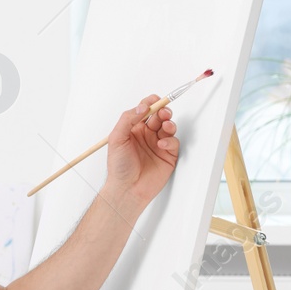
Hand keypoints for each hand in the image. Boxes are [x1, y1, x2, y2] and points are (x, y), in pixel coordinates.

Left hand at [102, 95, 178, 212]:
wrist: (127, 189)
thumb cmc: (119, 167)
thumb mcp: (116, 138)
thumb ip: (128, 119)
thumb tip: (142, 107)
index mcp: (133, 129)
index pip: (145, 110)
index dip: (151, 103)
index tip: (155, 100)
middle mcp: (146, 135)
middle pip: (159, 116)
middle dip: (163, 111)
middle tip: (163, 112)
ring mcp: (158, 144)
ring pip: (168, 127)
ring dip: (168, 123)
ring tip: (165, 125)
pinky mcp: (168, 155)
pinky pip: (173, 142)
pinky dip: (170, 140)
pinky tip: (162, 144)